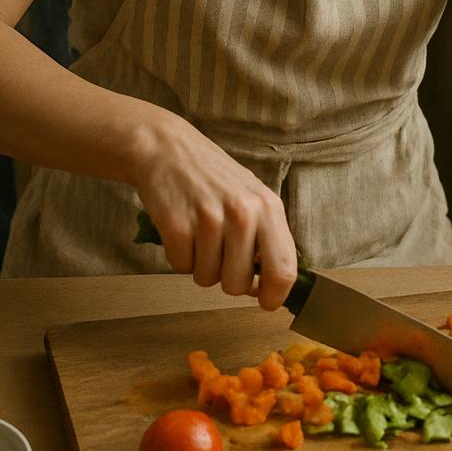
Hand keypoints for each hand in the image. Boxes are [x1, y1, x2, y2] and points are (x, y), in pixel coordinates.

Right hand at [134, 109, 297, 310]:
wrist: (168, 149)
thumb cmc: (213, 177)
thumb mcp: (252, 197)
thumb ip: (266, 237)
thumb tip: (267, 285)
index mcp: (268, 207)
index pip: (283, 270)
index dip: (274, 295)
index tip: (265, 301)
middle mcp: (242, 213)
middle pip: (239, 284)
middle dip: (227, 280)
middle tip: (219, 254)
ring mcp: (209, 220)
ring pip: (207, 279)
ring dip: (201, 265)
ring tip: (199, 234)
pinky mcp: (177, 226)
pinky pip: (181, 268)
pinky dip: (179, 256)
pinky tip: (182, 229)